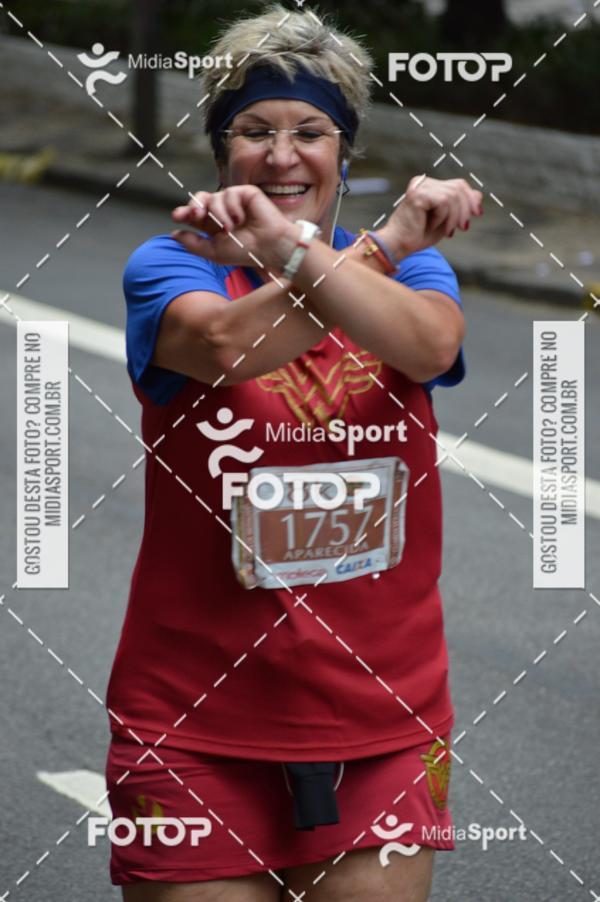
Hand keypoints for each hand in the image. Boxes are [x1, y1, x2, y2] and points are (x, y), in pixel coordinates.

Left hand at [170, 186, 299, 270]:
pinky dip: (233, 208)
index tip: (177, 216)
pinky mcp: (245, 193)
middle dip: (194, 206)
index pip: (194, 214)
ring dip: (219, 215)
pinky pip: (229, 193)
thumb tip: (174, 235)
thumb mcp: (214, 252)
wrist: (269, 247)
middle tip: (197, 216)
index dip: (184, 213)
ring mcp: (234, 201)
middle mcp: (222, 211)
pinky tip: (243, 218)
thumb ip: (193, 244)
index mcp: (213, 225)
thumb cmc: (246, 252)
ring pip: (213, 198)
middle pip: (200, 199)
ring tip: (232, 228)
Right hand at [379, 176, 482, 258]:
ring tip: (447, 232)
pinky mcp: (417, 194)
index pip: (458, 185)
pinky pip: (443, 202)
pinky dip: (443, 218)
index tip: (477, 214)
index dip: (471, 198)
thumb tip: (479, 195)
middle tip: (464, 227)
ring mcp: (419, 186)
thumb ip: (460, 207)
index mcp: (429, 185)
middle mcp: (423, 182)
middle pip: (458, 187)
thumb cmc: (418, 236)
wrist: (398, 246)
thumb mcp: (446, 221)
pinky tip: (432, 226)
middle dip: (466, 209)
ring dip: (454, 217)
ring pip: (452, 196)